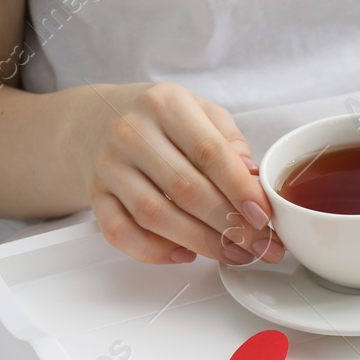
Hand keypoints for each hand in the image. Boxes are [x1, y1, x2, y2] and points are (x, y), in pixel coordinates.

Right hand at [80, 83, 280, 265]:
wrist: (96, 119)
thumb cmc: (158, 119)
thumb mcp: (200, 111)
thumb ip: (230, 142)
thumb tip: (253, 178)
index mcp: (165, 105)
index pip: (209, 152)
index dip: (240, 190)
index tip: (263, 216)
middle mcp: (132, 133)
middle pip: (186, 190)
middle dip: (229, 226)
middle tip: (260, 245)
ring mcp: (109, 166)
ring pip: (155, 216)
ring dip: (201, 243)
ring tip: (235, 254)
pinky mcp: (96, 196)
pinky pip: (121, 233)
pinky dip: (154, 251)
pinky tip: (185, 254)